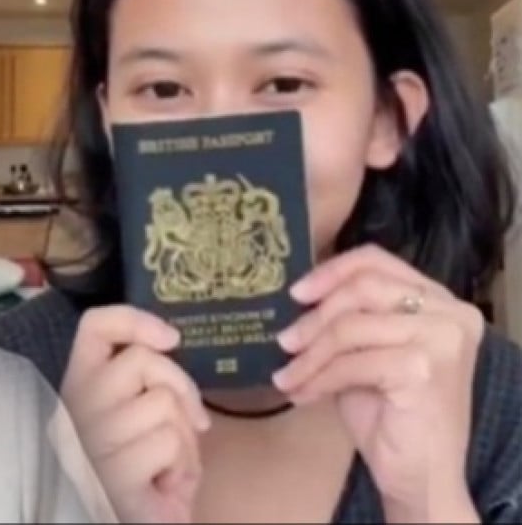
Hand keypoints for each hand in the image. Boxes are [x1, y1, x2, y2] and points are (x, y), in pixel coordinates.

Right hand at [61, 304, 211, 522]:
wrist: (137, 524)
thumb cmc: (146, 474)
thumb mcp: (143, 416)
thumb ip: (146, 380)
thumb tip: (169, 341)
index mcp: (79, 385)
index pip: (95, 327)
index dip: (134, 320)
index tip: (171, 337)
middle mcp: (75, 407)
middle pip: (141, 361)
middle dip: (182, 389)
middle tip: (191, 422)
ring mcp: (89, 440)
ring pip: (162, 402)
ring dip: (184, 438)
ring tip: (169, 463)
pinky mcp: (111, 473)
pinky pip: (168, 442)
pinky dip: (183, 465)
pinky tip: (166, 484)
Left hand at [272, 244, 482, 521]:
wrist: (421, 474)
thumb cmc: (392, 414)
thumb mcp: (367, 353)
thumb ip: (349, 320)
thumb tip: (294, 297)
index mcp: (438, 300)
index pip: (377, 260)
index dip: (331, 271)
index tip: (295, 292)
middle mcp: (449, 313)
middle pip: (362, 288)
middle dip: (315, 317)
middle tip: (284, 341)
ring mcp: (441, 339)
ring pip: (350, 327)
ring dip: (309, 355)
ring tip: (287, 375)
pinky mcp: (423, 369)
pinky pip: (351, 362)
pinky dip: (317, 378)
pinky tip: (301, 394)